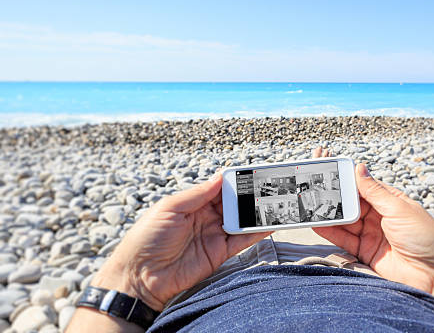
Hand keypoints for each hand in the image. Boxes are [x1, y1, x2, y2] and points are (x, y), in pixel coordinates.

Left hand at [92, 173, 270, 310]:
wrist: (139, 278)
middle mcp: (204, 218)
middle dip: (250, 195)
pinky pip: (242, 241)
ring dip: (257, 213)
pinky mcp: (219, 254)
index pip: (218, 188)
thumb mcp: (169, 208)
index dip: (235, 181)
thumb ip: (197, 194)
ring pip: (241, 220)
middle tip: (270, 187)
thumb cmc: (146, 240)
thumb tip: (220, 177)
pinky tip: (269, 224)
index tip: (252, 173)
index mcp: (191, 204)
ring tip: (276, 203)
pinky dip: (257, 233)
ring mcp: (213, 235)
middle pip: (233, 203)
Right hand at [314, 163, 433, 293]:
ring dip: (329, 215)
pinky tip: (318, 224)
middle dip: (333, 197)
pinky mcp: (366, 252)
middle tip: (313, 189)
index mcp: (390, 201)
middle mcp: (379, 216)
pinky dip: (330, 232)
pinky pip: (344, 240)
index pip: (363, 187)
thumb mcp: (398, 209)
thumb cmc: (426, 237)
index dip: (346, 180)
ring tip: (310, 206)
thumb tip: (360, 168)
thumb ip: (375, 191)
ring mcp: (371, 234)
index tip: (328, 171)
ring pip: (344, 221)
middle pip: (351, 204)